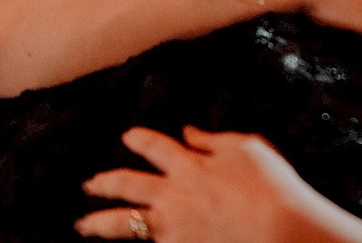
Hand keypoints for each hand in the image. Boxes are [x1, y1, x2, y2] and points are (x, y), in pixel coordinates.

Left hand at [75, 127, 312, 242]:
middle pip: (127, 185)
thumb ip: (213, 141)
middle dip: (105, 183)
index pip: (155, 147)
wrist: (279, 228)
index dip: (139, 140)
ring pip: (123, 224)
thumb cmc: (270, 184)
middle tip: (90, 184)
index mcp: (190, 165)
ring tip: (82, 226)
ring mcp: (173, 226)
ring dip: (99, 223)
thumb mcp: (247, 149)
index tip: (128, 136)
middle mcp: (174, 195)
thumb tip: (189, 133)